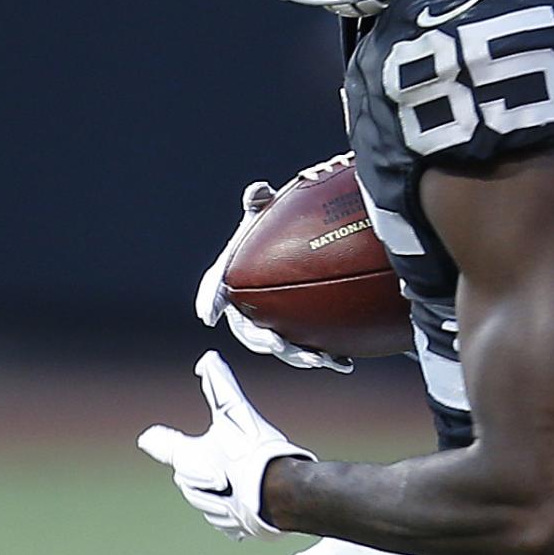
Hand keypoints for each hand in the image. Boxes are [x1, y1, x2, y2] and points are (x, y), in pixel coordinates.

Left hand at [137, 353, 315, 539]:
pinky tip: (254, 495)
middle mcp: (191, 488)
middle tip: (231, 454)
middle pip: (191, 472)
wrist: (280, 493)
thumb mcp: (235, 410)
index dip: (158, 439)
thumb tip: (207, 359)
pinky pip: (230, 514)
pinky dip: (238, 504)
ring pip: (210, 494)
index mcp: (186, 459)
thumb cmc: (252, 452)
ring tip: (247, 475)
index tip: (149, 437)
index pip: (163, 446)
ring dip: (223, 485)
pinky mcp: (231, 527)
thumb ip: (219, 384)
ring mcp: (211, 511)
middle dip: (207, 464)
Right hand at [195, 166, 354, 372]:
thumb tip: (257, 190)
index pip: (216, 288)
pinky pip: (312, 350)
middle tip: (276, 341)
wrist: (305, 253)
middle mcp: (251, 310)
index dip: (210, 299)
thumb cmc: (275, 234)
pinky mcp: (302, 336)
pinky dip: (328, 357)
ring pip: (283, 347)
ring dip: (298, 356)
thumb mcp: (267, 215)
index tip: (209, 314)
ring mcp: (277, 326)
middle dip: (263, 341)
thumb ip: (260, 204)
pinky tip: (344, 363)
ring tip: (317, 358)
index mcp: (234, 282)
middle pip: (250, 330)